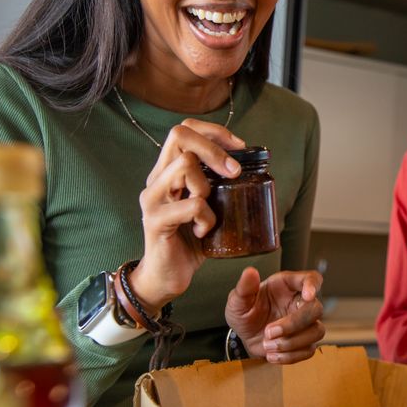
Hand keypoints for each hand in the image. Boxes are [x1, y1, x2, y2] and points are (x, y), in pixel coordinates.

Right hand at [131, 119, 245, 313]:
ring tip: (210, 211)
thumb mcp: (209, 205)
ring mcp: (153, 198)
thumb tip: (254, 167)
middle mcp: (156, 178)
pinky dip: (206, 217)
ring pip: (184, 165)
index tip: (239, 147)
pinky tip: (205, 231)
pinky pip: (191, 204)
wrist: (167, 276)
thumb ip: (219, 184)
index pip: (184, 129)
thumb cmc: (191, 240)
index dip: (214, 132)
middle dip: (215, 150)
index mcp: (168, 171)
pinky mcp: (155, 220)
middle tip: (234, 172)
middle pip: (180, 135)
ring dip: (208, 186)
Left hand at [225, 268, 324, 362]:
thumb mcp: (238, 300)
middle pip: (315, 309)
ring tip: (268, 346)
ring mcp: (306, 323)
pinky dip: (290, 356)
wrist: (245, 336)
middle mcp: (300, 302)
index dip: (314, 285)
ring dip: (292, 343)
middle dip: (293, 324)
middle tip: (268, 332)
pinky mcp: (305, 342)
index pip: (312, 278)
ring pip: (317, 331)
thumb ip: (244, 287)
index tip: (308, 295)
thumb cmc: (245, 312)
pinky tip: (272, 355)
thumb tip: (249, 272)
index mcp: (288, 285)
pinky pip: (309, 350)